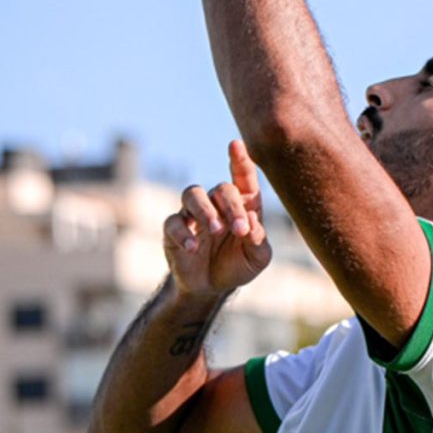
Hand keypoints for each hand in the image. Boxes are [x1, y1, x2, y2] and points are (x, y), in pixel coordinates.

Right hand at [163, 140, 271, 297]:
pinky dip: (183, 233)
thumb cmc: (238, 265)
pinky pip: (173, 222)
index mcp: (243, 204)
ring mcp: (193, 214)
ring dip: (205, 210)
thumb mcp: (257, 258)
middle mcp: (217, 204)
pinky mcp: (173, 230)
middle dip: (232, 207)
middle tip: (240, 229)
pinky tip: (193, 248)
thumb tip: (252, 222)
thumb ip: (259, 241)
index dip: (240, 159)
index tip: (236, 144)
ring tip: (215, 229)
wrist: (211, 288)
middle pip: (222, 189)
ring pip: (192, 193)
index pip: (242, 176)